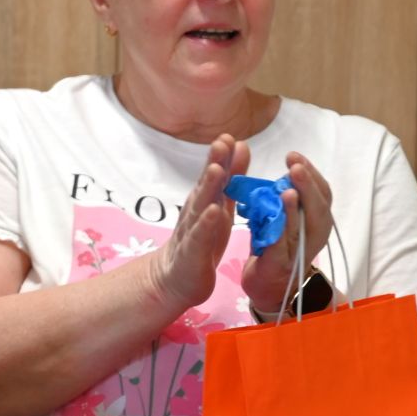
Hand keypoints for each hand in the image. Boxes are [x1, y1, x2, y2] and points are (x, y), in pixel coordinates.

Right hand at [141, 134, 246, 313]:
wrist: (175, 279)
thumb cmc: (201, 240)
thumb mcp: (219, 206)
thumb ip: (231, 178)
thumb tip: (240, 145)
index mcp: (205, 201)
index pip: (214, 176)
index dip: (221, 157)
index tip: (230, 136)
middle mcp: (196, 212)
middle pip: (206, 185)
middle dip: (214, 164)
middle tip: (222, 142)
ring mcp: (192, 231)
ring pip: (200, 207)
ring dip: (208, 188)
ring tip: (217, 170)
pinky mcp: (192, 252)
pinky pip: (199, 236)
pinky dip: (206, 224)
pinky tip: (212, 212)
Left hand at [240, 151, 335, 313]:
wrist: (269, 286)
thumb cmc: (277, 246)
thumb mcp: (285, 218)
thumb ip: (284, 198)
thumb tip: (281, 172)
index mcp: (317, 220)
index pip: (322, 193)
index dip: (311, 173)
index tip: (294, 156)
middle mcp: (315, 233)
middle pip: (318, 205)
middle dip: (307, 182)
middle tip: (294, 164)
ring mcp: (300, 249)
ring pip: (303, 223)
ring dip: (298, 201)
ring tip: (290, 182)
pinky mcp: (281, 262)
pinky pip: (283, 242)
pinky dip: (282, 227)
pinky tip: (276, 212)